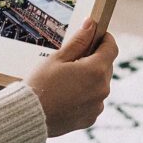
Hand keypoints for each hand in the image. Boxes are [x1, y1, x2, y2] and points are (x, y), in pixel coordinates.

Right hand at [23, 18, 117, 137]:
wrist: (30, 115)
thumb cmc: (41, 83)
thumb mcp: (58, 58)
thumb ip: (78, 41)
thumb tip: (91, 24)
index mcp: (96, 70)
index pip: (111, 48)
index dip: (105, 39)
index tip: (96, 35)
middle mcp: (102, 89)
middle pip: (106, 66)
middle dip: (94, 59)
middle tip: (73, 58)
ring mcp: (98, 105)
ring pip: (99, 84)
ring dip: (89, 78)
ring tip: (66, 79)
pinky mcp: (91, 118)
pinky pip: (93, 101)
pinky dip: (85, 95)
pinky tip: (66, 95)